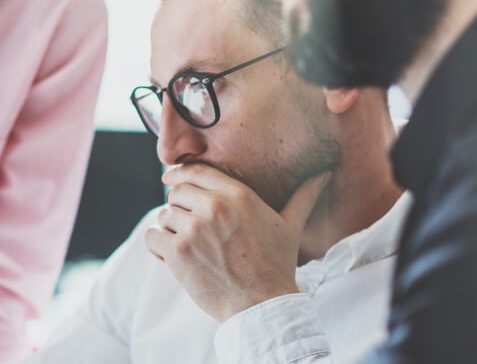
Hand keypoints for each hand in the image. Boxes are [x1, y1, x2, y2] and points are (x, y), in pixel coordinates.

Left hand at [145, 163, 331, 321]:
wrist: (261, 305)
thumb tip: (324, 174)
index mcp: (238, 195)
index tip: (171, 180)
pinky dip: (158, 248)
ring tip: (189, 247)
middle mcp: (214, 207)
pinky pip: (152, 237)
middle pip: (176, 193)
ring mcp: (194, 229)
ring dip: (171, 231)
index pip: (196, 171)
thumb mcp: (291, 226)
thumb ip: (303, 196)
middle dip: (180, 208)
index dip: (180, 175)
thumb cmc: (276, 266)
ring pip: (163, 216)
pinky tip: (174, 257)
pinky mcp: (177, 252)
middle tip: (191, 228)